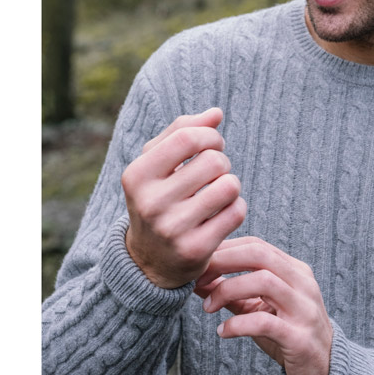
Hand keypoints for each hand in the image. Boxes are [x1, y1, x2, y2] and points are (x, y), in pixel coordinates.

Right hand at [122, 108, 246, 288]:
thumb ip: (182, 131)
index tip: (213, 145)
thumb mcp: (157, 164)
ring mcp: (172, 229)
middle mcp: (150, 202)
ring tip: (219, 192)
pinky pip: (236, 212)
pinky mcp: (195, 250)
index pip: (187, 137)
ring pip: (229, 186)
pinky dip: (236, 208)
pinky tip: (222, 214)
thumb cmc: (158, 198)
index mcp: (137, 175)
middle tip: (215, 173)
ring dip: (231, 185)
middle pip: (213, 161)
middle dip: (223, 162)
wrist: (147, 261)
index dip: (210, 136)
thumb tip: (216, 113)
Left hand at [195, 237, 332, 374]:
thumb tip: (199, 279)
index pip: (257, 245)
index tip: (201, 264)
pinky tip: (223, 331)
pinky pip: (264, 322)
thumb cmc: (288, 334)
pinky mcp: (299, 338)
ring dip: (228, 289)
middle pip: (260, 254)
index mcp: (295, 271)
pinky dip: (237, 324)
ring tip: (208, 306)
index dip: (225, 250)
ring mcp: (304, 309)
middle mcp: (303, 284)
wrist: (324, 370)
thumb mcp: (260, 309)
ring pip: (264, 281)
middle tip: (199, 276)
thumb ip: (234, 293)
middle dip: (224, 261)